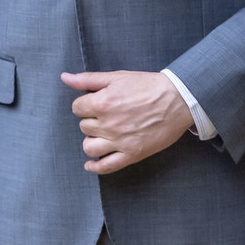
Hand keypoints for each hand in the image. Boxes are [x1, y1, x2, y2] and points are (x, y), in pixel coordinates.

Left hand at [62, 70, 193, 173]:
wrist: (178, 99)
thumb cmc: (149, 86)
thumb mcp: (117, 77)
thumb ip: (88, 79)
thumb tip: (65, 78)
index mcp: (103, 103)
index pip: (77, 108)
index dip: (86, 104)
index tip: (96, 103)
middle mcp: (108, 124)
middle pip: (83, 127)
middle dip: (91, 120)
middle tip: (106, 115)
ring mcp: (119, 141)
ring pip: (89, 147)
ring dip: (92, 141)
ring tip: (101, 135)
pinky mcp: (131, 154)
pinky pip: (106, 166)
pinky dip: (95, 167)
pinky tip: (91, 164)